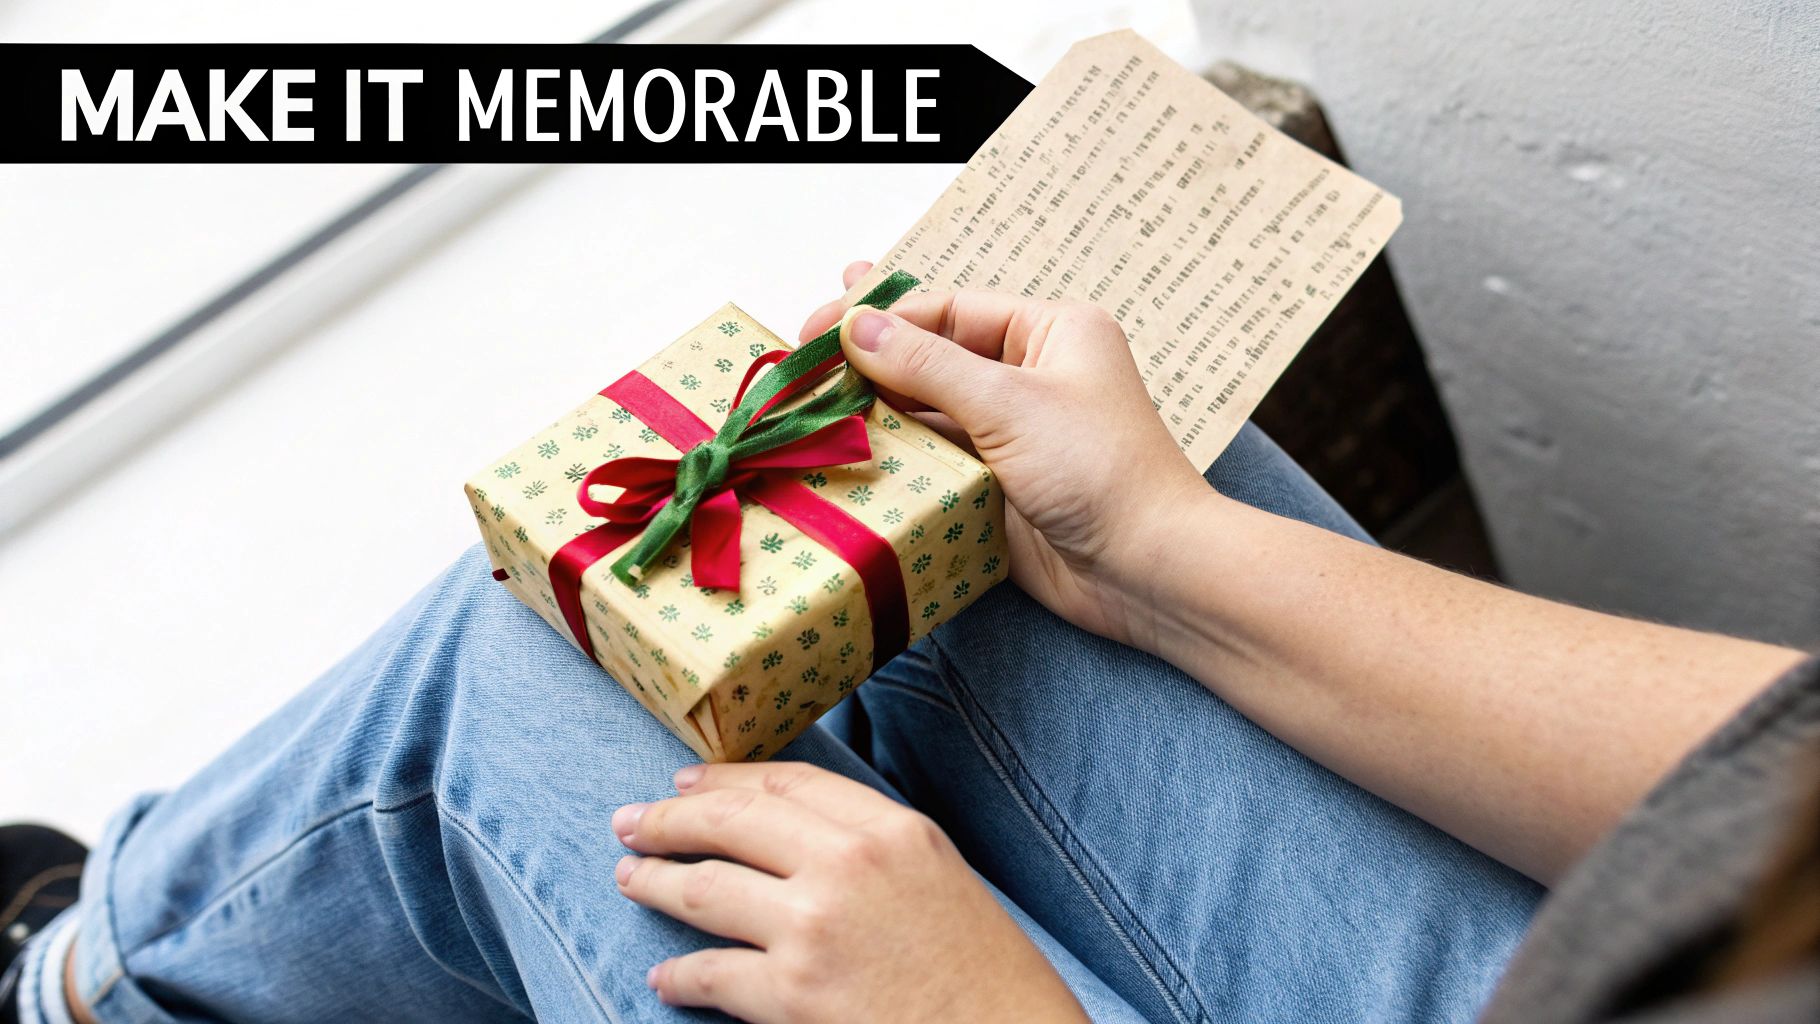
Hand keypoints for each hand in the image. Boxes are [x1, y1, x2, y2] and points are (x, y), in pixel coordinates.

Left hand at [613, 762, 1088, 1022]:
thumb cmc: (986, 977)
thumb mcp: (942, 879)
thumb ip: (874, 849)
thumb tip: (795, 839)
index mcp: (893, 829)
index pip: (788, 782)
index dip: (726, 778)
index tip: (687, 783)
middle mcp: (849, 863)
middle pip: (732, 821)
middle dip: (670, 819)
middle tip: (630, 821)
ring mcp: (815, 926)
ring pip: (705, 888)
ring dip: (656, 882)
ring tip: (630, 878)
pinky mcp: (794, 994)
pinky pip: (711, 974)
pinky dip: (678, 975)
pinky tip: (665, 976)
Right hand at [800, 261, 1217, 650]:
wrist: (1150, 573)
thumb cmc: (1102, 473)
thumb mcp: (1009, 404)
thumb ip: (927, 365)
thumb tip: (857, 326)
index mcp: (1050, 332)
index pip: (946, 310)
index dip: (879, 318)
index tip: (817, 334)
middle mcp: (1031, 376)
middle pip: (932, 357)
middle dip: (870, 360)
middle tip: (800, 364)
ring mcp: (1014, 436)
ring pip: (928, 413)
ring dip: (877, 413)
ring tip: (809, 408)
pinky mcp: (999, 489)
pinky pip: (936, 465)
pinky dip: (896, 461)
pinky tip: (848, 457)